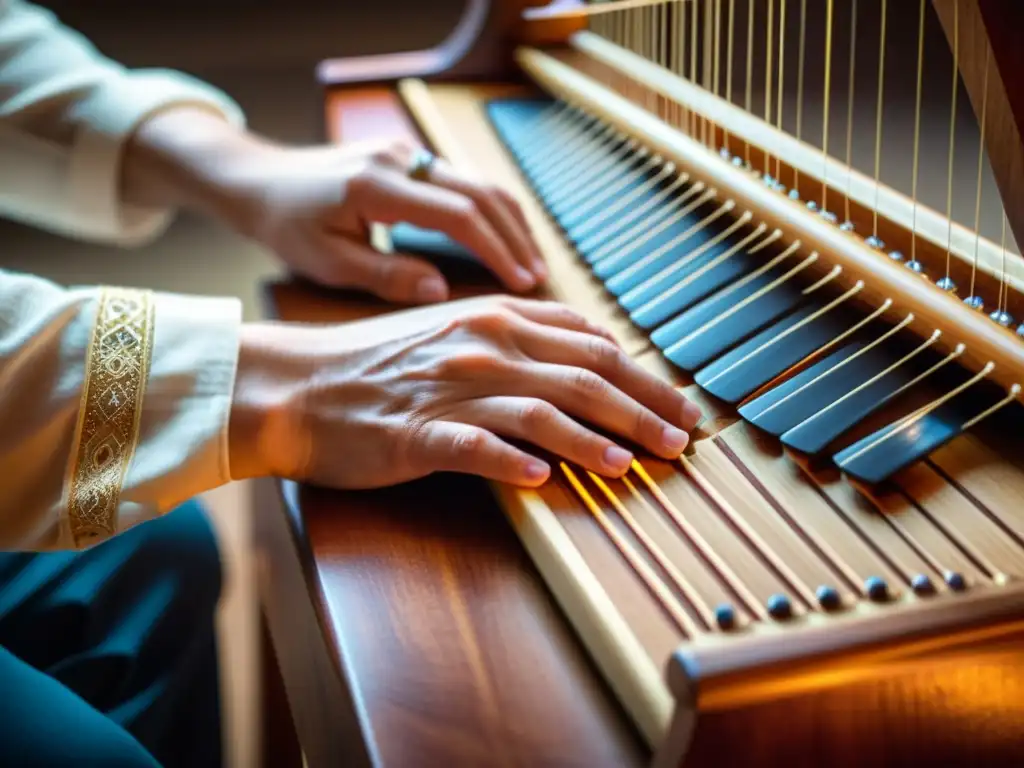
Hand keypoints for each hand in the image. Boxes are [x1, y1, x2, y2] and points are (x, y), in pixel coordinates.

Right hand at [229, 296, 702, 488]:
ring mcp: (450, 390)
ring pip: (540, 409)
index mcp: (497, 319)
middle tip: (683, 440)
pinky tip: (544, 479)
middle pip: (582, 375)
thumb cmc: (381, 362)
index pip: (591, 345)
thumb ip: (521, 336)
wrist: (298, 382)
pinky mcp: (417, 433)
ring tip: (635, 466)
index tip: (678, 406)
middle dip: (642, 408)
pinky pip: (474, 447)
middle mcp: (483, 346)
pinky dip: (512, 461)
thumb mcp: (456, 330)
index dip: (643, 377)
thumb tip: (588, 348)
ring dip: (595, 439)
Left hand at [245, 139, 548, 302]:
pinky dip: (489, 210)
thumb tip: (441, 293)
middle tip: (538, 278)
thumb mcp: (328, 262)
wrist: (258, 178)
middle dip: (515, 236)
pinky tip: (502, 238)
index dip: (497, 250)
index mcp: (379, 186)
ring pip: (477, 181)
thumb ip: (387, 276)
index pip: (458, 215)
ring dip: (508, 221)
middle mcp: (399, 159)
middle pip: (480, 191)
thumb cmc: (286, 225)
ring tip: (530, 261)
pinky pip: (461, 180)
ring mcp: (405, 152)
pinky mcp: (407, 156)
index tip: (522, 282)